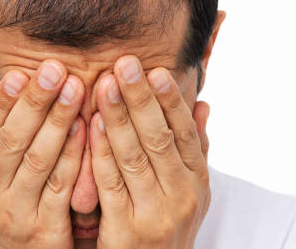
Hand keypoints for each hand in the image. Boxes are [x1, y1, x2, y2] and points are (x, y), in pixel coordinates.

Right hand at [0, 60, 85, 248]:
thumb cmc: (8, 209)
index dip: (3, 99)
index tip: (21, 71)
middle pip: (13, 139)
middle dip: (35, 101)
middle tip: (54, 68)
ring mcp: (16, 211)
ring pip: (38, 159)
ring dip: (57, 121)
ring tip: (75, 88)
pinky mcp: (43, 231)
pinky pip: (61, 187)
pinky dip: (73, 155)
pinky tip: (86, 128)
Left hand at [90, 55, 210, 247]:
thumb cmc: (166, 224)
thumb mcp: (190, 191)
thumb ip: (196, 149)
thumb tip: (204, 104)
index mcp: (198, 182)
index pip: (185, 133)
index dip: (170, 100)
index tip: (155, 70)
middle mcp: (182, 197)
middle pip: (159, 138)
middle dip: (141, 98)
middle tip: (125, 63)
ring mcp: (154, 215)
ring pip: (133, 156)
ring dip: (118, 116)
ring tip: (105, 84)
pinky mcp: (125, 232)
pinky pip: (110, 184)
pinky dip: (101, 152)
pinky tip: (91, 124)